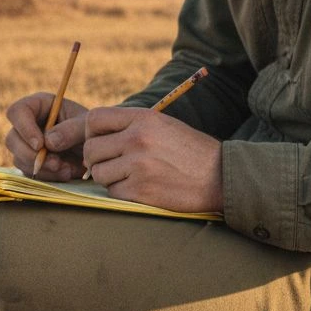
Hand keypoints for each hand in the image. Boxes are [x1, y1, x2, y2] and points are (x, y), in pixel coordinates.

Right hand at [5, 92, 88, 180]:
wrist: (98, 148)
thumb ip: (71, 130)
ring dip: (42, 168)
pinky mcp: (31, 162)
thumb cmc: (91, 129)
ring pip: (19, 159)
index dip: (24, 128)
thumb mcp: (87, 126)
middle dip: (32, 155)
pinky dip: (47, 176)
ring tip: (67, 169)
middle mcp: (28, 124)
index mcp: (39, 105)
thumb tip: (48, 143)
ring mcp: (27, 145)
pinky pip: (29, 172)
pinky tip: (66, 173)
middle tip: (56, 164)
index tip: (40, 145)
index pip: (17, 111)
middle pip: (12, 139)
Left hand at [83, 107, 223, 212]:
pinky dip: (121, 193)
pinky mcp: (141, 190)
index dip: (89, 132)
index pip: (94, 118)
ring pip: (98, 173)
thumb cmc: (190, 151)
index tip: (98, 142)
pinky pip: (112, 192)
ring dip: (109, 178)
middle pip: (91, 149)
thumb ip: (130, 125)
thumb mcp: (163, 125)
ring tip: (130, 176)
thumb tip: (91, 134)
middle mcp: (138, 138)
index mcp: (144, 118)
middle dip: (96, 159)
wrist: (221, 176)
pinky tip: (140, 188)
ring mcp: (139, 165)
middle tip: (112, 164)